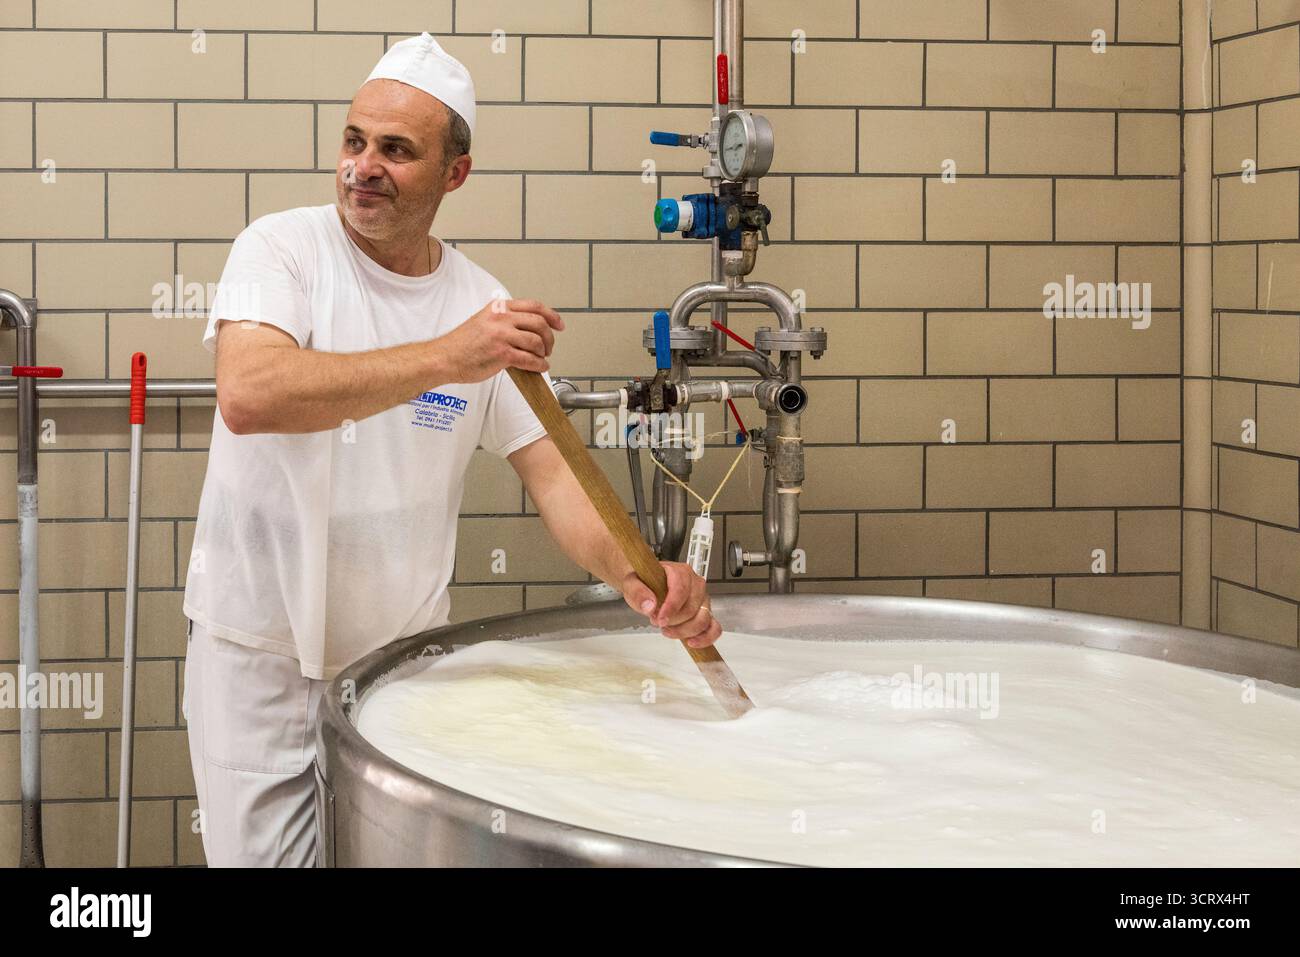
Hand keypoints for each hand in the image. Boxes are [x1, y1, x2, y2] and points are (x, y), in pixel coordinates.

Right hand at [437, 297, 564, 382]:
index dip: (551, 316)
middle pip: (539, 323)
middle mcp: (501, 318)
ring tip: (542, 358)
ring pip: (537, 341)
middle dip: (549, 337)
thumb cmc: (461, 344)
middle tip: (549, 347)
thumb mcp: (484, 321)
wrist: (444, 358)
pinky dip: (539, 364)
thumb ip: (504, 321)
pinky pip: (530, 359)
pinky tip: (539, 367)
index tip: (559, 325)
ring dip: (544, 352)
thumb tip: (528, 330)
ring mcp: (502, 335)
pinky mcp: (502, 354)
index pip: (534, 306)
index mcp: (498, 308)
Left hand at [621, 561, 721, 648]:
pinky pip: (714, 628)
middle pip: (692, 608)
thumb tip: (650, 605)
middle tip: (658, 622)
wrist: (647, 585)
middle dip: (674, 621)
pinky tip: (691, 642)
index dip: (671, 608)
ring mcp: (703, 599)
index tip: (660, 620)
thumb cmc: (644, 582)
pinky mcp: (705, 613)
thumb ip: (638, 592)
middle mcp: (695, 584)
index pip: (681, 590)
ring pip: (703, 619)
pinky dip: (706, 637)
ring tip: (668, 630)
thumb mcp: (632, 584)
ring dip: (685, 630)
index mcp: (680, 572)